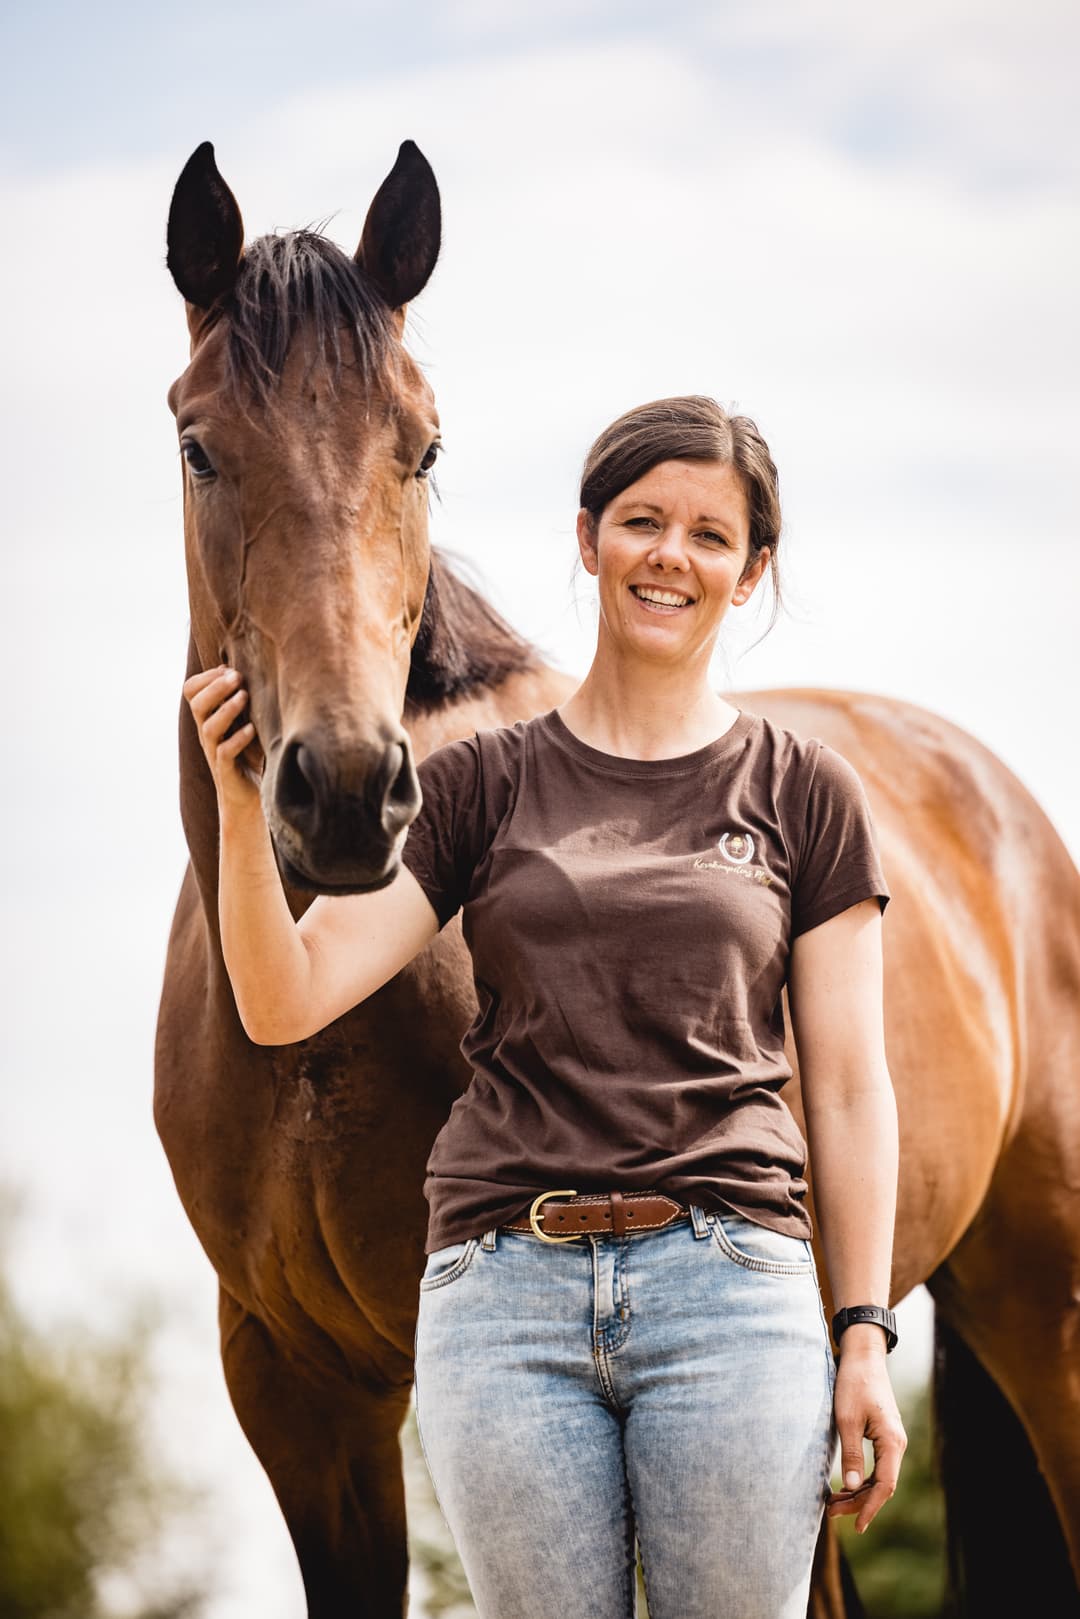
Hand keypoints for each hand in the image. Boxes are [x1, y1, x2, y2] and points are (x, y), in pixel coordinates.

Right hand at [183, 665, 261, 814]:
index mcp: (208, 718)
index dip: (206, 677)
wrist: (248, 798)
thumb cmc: (249, 754)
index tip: (228, 668)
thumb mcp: (243, 720)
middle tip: (237, 676)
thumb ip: (239, 698)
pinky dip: (237, 740)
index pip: (191, 691)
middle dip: (215, 687)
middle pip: (197, 705)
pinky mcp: (227, 771)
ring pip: (209, 728)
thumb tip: (236, 667)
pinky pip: (225, 753)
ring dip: (226, 710)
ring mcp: (215, 752)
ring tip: (244, 696)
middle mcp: (207, 734)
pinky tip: (251, 730)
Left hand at [825, 1341, 906, 1531]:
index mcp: (892, 1442)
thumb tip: (853, 1487)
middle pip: (882, 1486)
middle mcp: (896, 1444)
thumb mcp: (847, 1419)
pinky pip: (876, 1466)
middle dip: (859, 1502)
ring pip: (879, 1477)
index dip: (870, 1508)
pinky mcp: (883, 1435)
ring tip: (833, 1503)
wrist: (862, 1356)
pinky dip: (861, 1478)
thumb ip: (852, 1454)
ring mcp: (891, 1440)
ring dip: (858, 1492)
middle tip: (831, 1512)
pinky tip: (845, 1485)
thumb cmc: (853, 1384)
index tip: (857, 1527)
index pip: (885, 1486)